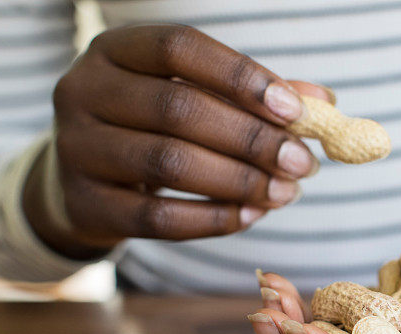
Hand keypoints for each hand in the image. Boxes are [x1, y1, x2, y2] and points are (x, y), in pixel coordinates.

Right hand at [25, 25, 329, 257]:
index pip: (180, 48)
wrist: (85, 183)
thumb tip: (323, 102)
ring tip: (285, 192)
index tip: (296, 111)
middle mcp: (84, 91)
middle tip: (303, 163)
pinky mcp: (85, 205)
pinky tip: (250, 215)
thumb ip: (251, 97)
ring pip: (168, 163)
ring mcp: (76, 149)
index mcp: (115, 50)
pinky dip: (213, 219)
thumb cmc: (152, 128)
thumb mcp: (192, 98)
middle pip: (178, 108)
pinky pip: (157, 218)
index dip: (241, 76)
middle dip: (252, 139)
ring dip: (239, 181)